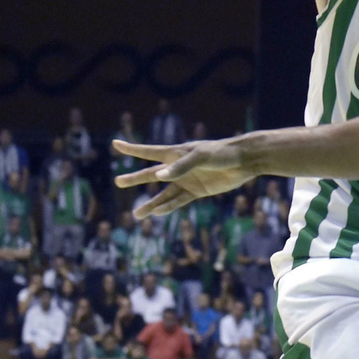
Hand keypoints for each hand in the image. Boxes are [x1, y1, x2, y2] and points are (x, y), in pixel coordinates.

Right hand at [111, 139, 257, 216]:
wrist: (244, 161)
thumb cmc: (221, 153)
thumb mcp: (200, 157)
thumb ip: (181, 166)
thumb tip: (159, 176)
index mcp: (175, 153)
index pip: (148, 151)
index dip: (132, 149)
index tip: (115, 144)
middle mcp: (177, 168)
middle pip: (151, 175)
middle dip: (134, 179)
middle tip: (117, 182)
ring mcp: (187, 180)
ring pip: (164, 194)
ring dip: (151, 204)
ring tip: (136, 214)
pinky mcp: (198, 191)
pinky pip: (179, 200)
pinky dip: (168, 207)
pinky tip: (157, 213)